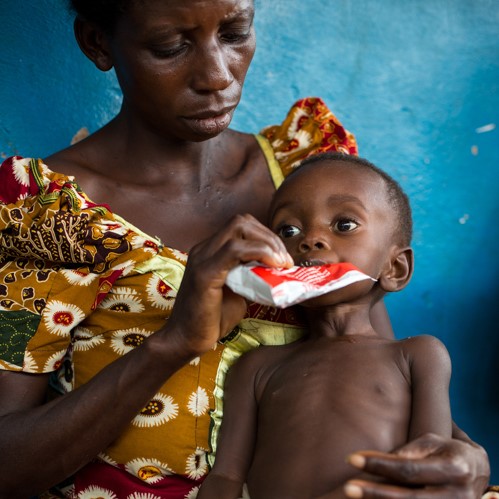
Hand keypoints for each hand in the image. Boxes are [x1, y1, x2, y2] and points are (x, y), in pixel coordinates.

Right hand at [167, 214, 292, 356]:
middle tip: (285, 259)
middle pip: (242, 221)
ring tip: (281, 262)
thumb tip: (276, 271)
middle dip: (269, 236)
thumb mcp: (239, 292)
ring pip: (239, 227)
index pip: (241, 227)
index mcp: (210, 251)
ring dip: (267, 242)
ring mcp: (203, 258)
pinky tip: (272, 265)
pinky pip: (234, 249)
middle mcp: (204, 248)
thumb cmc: (211, 319)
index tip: (283, 257)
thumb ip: (252, 276)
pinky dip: (259, 251)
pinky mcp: (205, 273)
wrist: (186, 340)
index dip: (266, 236)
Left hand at [344, 433, 489, 498]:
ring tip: (355, 495)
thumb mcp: (431, 443)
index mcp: (453, 469)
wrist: (476, 471)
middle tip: (347, 487)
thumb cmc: (446, 451)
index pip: (408, 469)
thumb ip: (409, 452)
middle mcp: (457, 496)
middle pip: (408, 498)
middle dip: (374, 493)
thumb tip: (381, 460)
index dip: (379, 465)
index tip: (352, 458)